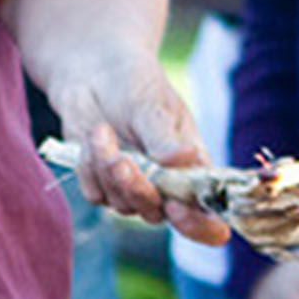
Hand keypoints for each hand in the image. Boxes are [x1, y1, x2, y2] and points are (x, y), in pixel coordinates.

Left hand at [48, 53, 230, 245]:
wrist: (92, 72)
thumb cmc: (135, 84)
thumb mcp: (155, 106)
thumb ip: (166, 139)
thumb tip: (185, 160)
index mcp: (195, 170)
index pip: (209, 220)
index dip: (198, 225)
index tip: (176, 207)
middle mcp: (167, 187)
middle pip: (158, 214)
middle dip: (137, 188)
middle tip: (121, 159)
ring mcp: (134, 189)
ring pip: (122, 205)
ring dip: (107, 169)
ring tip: (102, 130)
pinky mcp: (103, 186)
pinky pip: (95, 194)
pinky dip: (89, 168)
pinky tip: (94, 137)